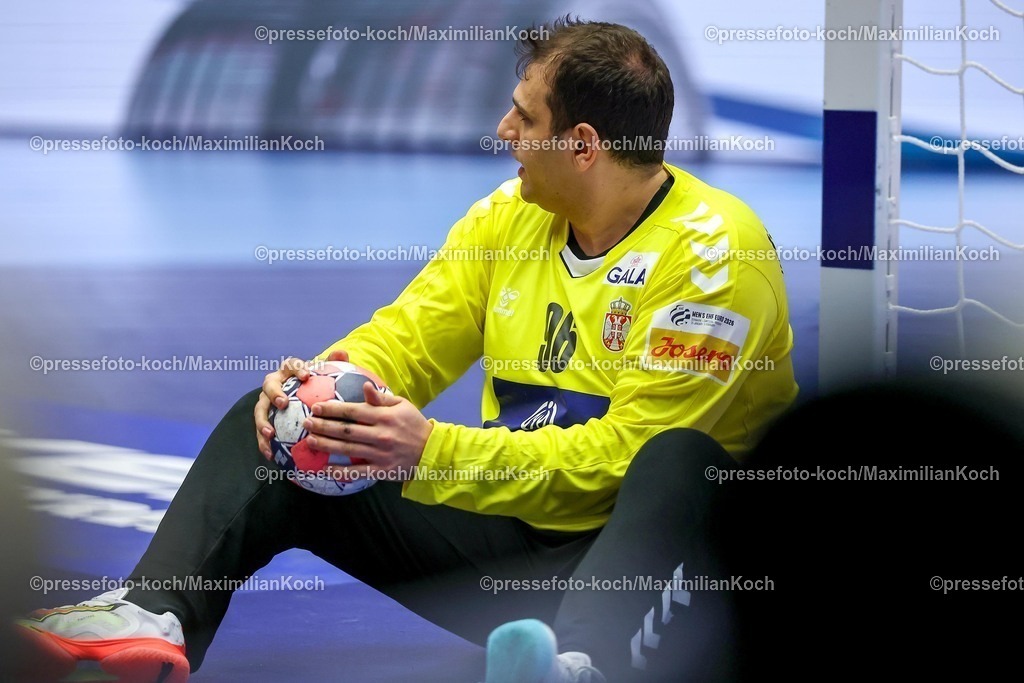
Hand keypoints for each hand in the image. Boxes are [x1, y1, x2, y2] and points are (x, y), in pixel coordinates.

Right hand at [254, 350, 349, 457]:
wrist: (304, 396)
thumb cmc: (317, 384)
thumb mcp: (326, 374)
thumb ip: (334, 363)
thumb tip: (341, 353)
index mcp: (289, 370)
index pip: (291, 364)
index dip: (297, 368)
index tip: (307, 375)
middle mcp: (274, 384)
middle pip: (269, 385)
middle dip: (274, 393)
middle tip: (283, 404)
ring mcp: (266, 401)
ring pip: (259, 409)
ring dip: (262, 422)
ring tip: (270, 433)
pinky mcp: (264, 419)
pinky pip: (261, 431)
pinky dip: (264, 442)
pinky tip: (271, 454)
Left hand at [303, 381, 432, 480]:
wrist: (431, 451)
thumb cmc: (414, 424)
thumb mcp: (402, 405)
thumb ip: (380, 398)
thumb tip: (364, 386)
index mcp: (384, 417)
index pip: (353, 411)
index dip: (332, 409)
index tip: (316, 407)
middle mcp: (380, 434)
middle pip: (346, 430)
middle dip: (323, 426)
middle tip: (306, 423)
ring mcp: (380, 453)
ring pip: (348, 449)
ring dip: (326, 445)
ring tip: (310, 441)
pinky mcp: (382, 469)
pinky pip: (358, 471)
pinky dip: (342, 472)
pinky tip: (326, 470)